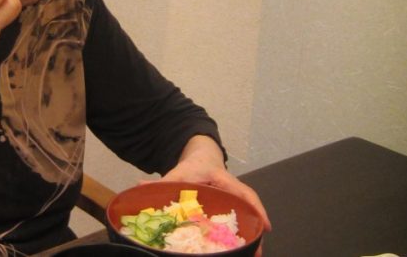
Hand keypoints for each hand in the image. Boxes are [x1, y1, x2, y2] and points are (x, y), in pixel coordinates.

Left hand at [152, 136, 271, 255]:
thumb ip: (163, 181)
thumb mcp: (179, 172)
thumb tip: (141, 186)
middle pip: (250, 208)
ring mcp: (233, 199)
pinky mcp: (230, 208)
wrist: (201, 158)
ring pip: (246, 216)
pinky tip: (240, 250)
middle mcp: (233, 190)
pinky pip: (238, 221)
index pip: (244, 192)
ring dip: (250, 235)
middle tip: (258, 251)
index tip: (265, 225)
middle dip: (256, 229)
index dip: (255, 208)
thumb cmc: (194, 166)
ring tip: (253, 254)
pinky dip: (240, 235)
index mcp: (223, 179)